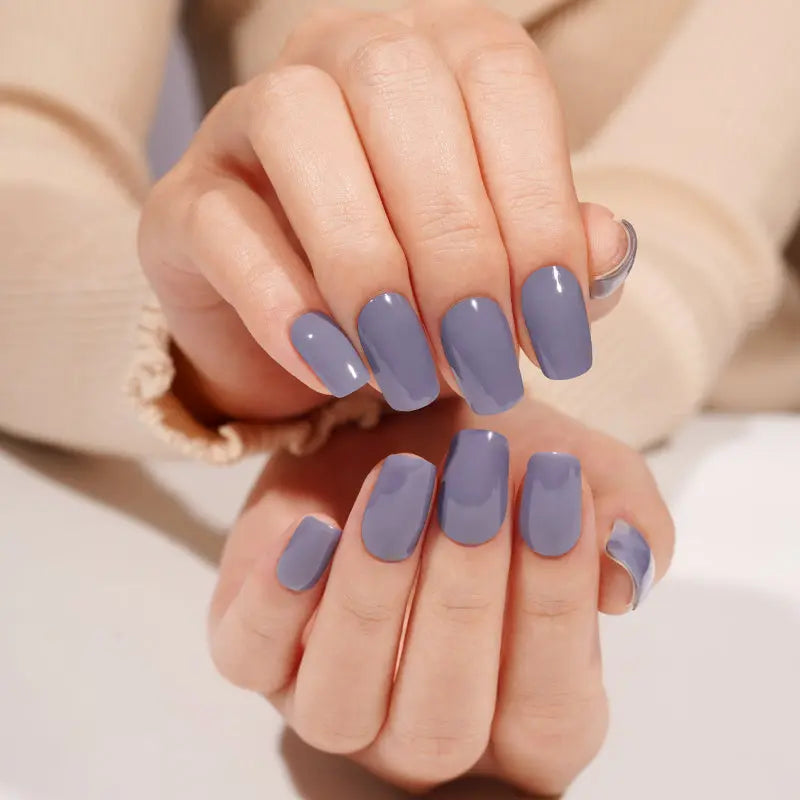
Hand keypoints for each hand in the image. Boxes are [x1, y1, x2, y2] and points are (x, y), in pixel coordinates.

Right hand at [138, 1, 635, 423]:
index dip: (541, 211)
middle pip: (401, 93)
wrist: (301, 337)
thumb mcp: (501, 279)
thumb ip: (556, 260)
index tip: (560, 339)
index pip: (501, 83)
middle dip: (457, 248)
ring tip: (409, 370)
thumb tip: (607, 250)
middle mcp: (338, 59)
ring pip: (300, 129)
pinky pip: (224, 226)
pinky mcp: (183, 199)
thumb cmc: (415, 294)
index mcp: (435, 58)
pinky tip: (338, 369)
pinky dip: (287, 305)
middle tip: (486, 362)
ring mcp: (245, 120)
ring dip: (369, 266)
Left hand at [208, 398, 672, 795]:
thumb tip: (623, 575)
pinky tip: (312, 527)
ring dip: (374, 594)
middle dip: (465, 592)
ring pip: (342, 706)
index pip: (551, 707)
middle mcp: (426, 728)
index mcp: (523, 713)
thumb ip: (628, 521)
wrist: (408, 423)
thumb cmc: (499, 462)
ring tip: (401, 484)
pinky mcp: (259, 654)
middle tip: (481, 473)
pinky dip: (278, 602)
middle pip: (443, 721)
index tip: (561, 486)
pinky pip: (250, 658)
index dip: (556, 600)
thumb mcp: (578, 472)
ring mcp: (335, 701)